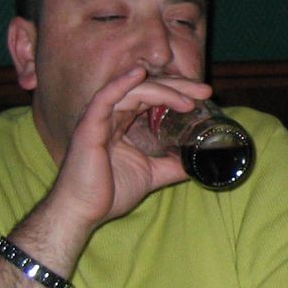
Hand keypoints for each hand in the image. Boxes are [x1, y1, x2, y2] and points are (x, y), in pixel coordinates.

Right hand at [47, 69, 211, 232]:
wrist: (82, 213)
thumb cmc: (108, 193)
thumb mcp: (152, 175)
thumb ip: (172, 165)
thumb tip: (199, 160)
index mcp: (123, 124)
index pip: (153, 98)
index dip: (178, 93)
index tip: (205, 97)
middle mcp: (111, 116)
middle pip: (147, 89)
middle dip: (178, 87)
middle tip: (205, 91)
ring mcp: (99, 119)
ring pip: (133, 91)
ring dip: (163, 90)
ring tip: (188, 98)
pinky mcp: (89, 126)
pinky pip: (104, 98)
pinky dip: (122, 83)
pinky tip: (139, 74)